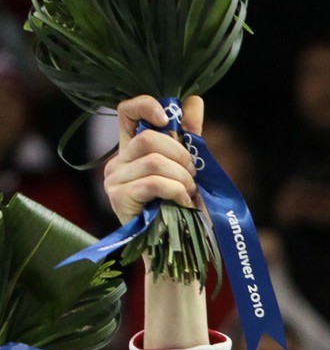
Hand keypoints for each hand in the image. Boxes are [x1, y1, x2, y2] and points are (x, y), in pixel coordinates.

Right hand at [104, 94, 202, 225]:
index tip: (167, 118)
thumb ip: (189, 136)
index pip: (126, 112)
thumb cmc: (181, 209)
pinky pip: (154, 182)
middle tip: (193, 176)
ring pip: (154, 160)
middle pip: (149, 138)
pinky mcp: (118, 197)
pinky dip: (177, 190)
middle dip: (181, 155)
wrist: (175, 250)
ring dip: (182, 177)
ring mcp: (114, 179)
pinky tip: (183, 202)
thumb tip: (194, 99)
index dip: (146, 105)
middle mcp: (117, 161)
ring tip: (189, 193)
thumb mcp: (187, 168)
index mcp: (132, 150)